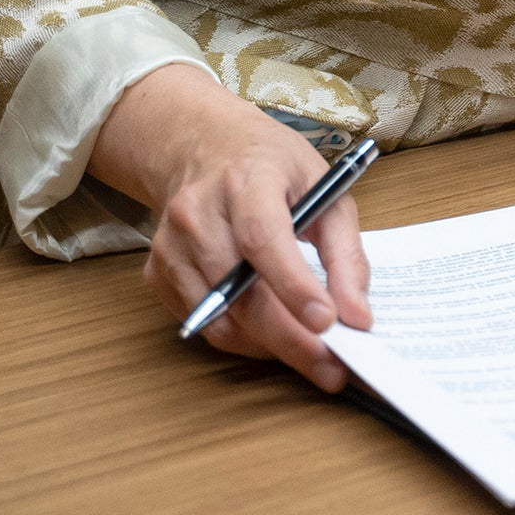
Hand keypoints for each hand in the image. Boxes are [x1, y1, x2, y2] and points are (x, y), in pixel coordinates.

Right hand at [86, 63, 371, 390]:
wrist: (202, 147)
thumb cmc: (272, 167)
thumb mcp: (325, 187)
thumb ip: (346, 252)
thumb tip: (357, 315)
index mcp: (246, 179)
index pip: (263, 238)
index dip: (294, 286)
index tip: (328, 322)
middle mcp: (198, 212)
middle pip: (240, 291)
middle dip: (290, 338)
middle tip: (331, 368)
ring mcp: (171, 246)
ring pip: (221, 317)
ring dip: (269, 345)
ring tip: (309, 352)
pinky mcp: (157, 272)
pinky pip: (203, 322)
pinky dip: (242, 337)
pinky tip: (271, 332)